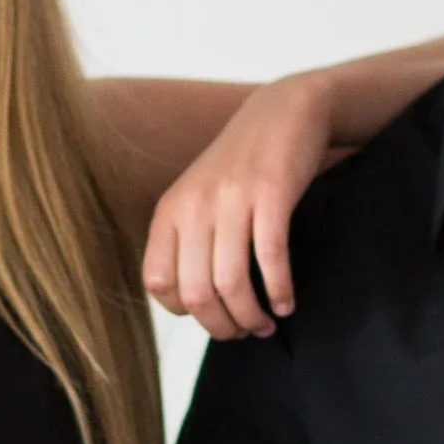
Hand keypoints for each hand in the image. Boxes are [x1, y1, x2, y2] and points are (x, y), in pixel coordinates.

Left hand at [143, 74, 344, 339]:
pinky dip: (279, 291)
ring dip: (251, 317)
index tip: (212, 314)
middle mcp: (194, 205)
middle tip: (244, 331)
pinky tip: (285, 304)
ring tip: (266, 325)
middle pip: (196, 293)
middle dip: (222, 326)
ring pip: (231, 282)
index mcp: (170, 211)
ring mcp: (232, 198)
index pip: (158, 283)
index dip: (184, 311)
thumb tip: (196, 304)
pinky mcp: (271, 193)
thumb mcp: (199, 198)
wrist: (284, 111)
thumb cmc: (242, 166)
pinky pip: (270, 258)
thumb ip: (188, 242)